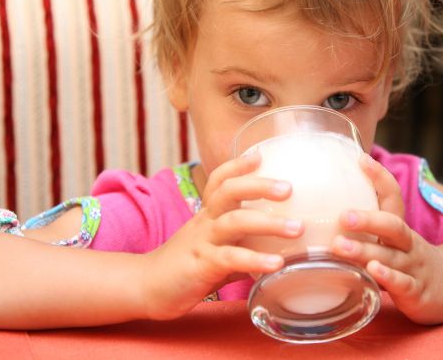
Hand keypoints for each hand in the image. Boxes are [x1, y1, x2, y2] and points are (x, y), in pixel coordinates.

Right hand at [144, 152, 303, 319]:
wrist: (146, 288)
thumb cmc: (185, 267)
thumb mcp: (214, 248)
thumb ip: (242, 245)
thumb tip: (278, 249)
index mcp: (207, 214)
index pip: (220, 180)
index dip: (238, 165)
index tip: (260, 154)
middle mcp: (205, 222)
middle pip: (229, 191)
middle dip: (260, 186)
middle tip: (289, 188)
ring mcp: (203, 242)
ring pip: (235, 222)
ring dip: (269, 223)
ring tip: (297, 228)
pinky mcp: (202, 266)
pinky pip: (231, 258)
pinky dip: (256, 260)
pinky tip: (277, 265)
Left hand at [329, 154, 442, 323]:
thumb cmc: (410, 259)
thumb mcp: (392, 240)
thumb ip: (368, 224)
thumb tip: (331, 198)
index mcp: (400, 228)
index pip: (393, 197)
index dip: (380, 177)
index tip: (362, 159)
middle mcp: (408, 244)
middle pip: (392, 226)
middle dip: (367, 219)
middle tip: (342, 215)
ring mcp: (413, 267)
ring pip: (390, 256)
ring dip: (364, 250)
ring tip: (339, 245)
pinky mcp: (416, 293)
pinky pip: (402, 283)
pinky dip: (388, 276)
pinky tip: (372, 271)